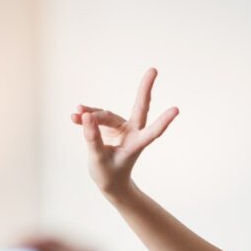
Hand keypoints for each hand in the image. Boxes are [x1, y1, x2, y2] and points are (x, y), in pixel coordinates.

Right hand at [71, 68, 178, 196]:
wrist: (110, 181)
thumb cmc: (108, 174)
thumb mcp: (98, 159)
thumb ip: (93, 138)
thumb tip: (86, 116)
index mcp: (136, 144)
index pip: (152, 132)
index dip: (163, 121)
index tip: (176, 110)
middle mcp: (132, 132)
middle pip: (139, 107)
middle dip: (145, 89)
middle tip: (153, 70)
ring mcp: (122, 127)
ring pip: (106, 115)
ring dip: (91, 114)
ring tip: (75, 114)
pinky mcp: (110, 126)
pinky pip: (97, 118)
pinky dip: (86, 117)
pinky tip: (74, 116)